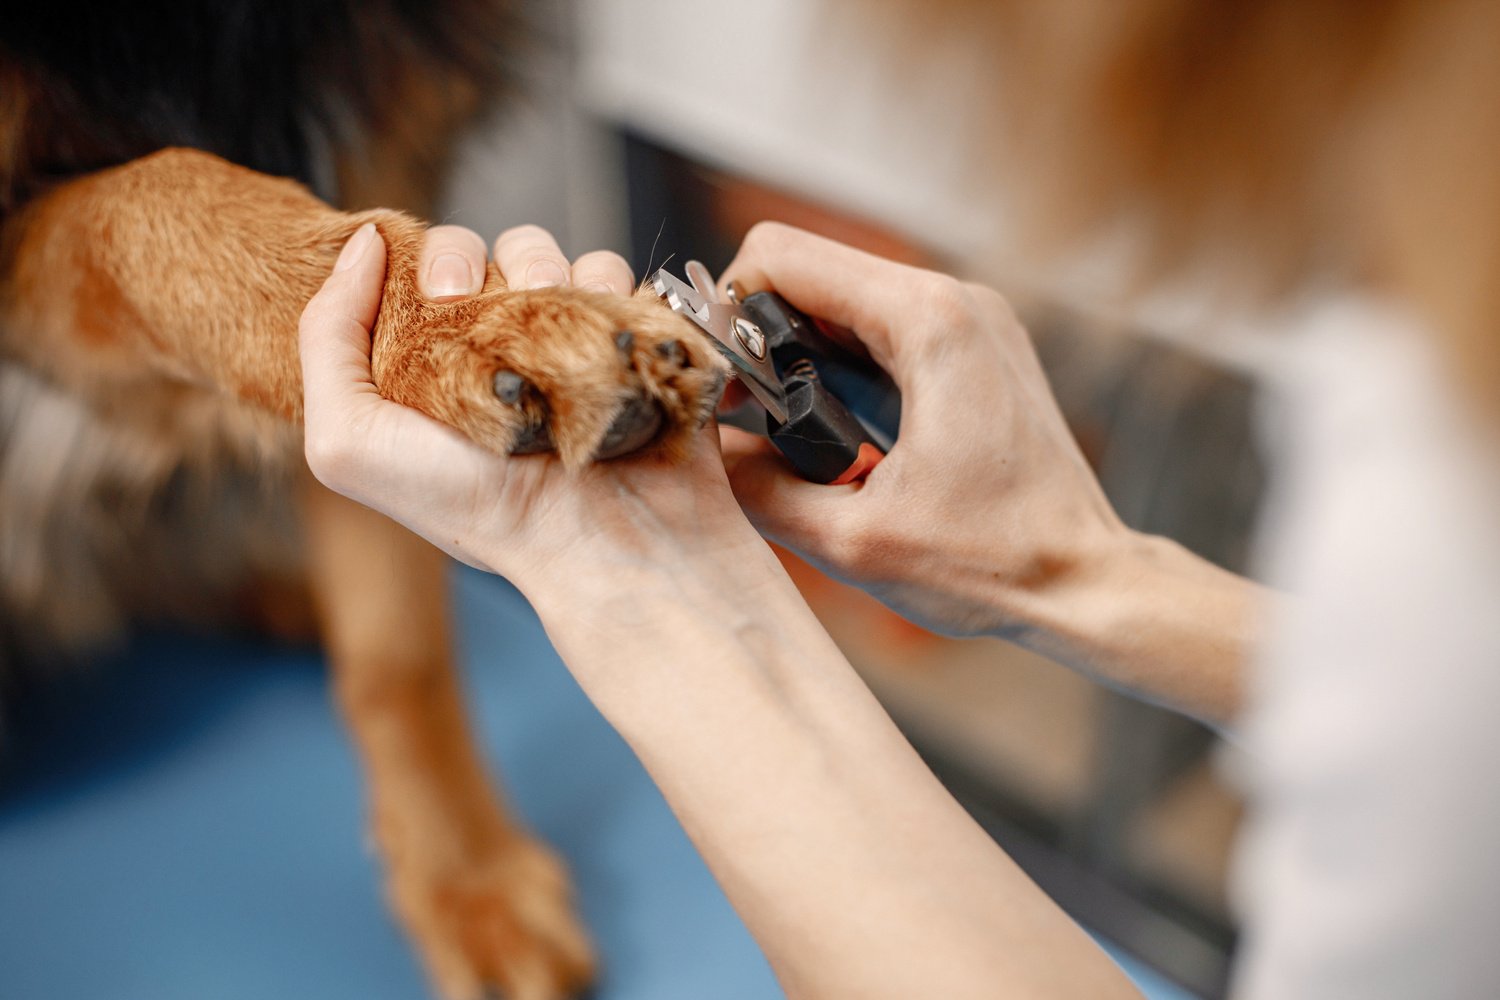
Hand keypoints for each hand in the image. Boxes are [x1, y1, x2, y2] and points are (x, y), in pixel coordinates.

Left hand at [299, 223, 761, 588]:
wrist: (594, 539)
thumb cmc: (472, 506)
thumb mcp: (348, 443)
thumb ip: (325, 338)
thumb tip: (365, 243)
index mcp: (432, 368)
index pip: (419, 272)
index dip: (426, 262)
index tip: (438, 293)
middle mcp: (498, 354)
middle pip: (481, 251)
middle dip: (477, 259)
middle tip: (480, 302)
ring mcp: (565, 345)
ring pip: (550, 254)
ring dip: (547, 268)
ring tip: (550, 328)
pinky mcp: (626, 341)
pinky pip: (614, 277)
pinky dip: (607, 287)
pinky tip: (598, 330)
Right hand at [717, 222, 1129, 637]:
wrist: (1086, 583)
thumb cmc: (994, 563)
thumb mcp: (851, 540)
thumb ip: (756, 489)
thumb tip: (707, 454)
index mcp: (928, 322)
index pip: (781, 254)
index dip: (726, 307)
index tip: (717, 376)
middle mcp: (955, 299)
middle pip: (811, 271)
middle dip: (758, 334)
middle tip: (740, 413)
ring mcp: (972, 318)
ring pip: (844, 299)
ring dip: (797, 353)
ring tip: (784, 431)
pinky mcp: (977, 346)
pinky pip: (882, 328)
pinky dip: (840, 366)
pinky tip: (835, 432)